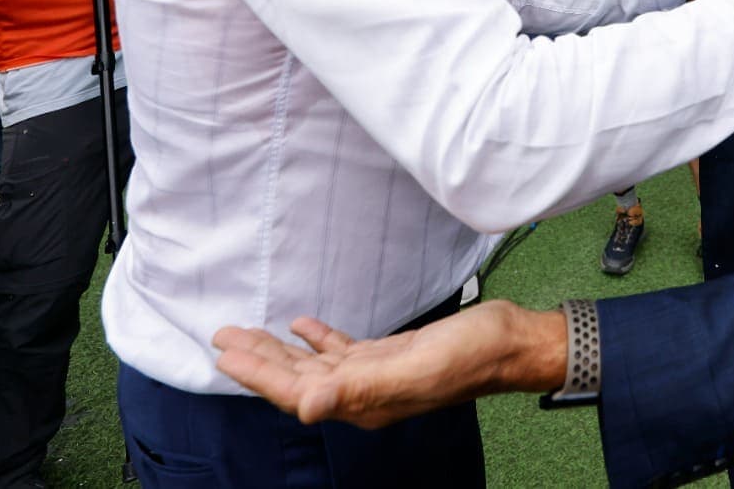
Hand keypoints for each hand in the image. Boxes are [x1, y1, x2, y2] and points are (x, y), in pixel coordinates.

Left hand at [213, 302, 564, 429]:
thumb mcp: (414, 369)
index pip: (296, 392)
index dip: (258, 374)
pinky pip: (343, 351)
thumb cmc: (470, 356)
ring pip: (314, 365)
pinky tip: (302, 326)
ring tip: (247, 331)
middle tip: (222, 334)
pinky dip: (318, 338)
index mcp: (363, 401)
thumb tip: (305, 408)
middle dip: (257, 360)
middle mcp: (364, 393)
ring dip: (279, 349)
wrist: (510, 344)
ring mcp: (377, 375)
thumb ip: (359, 388)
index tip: (224, 354)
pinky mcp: (391, 356)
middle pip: (297, 379)